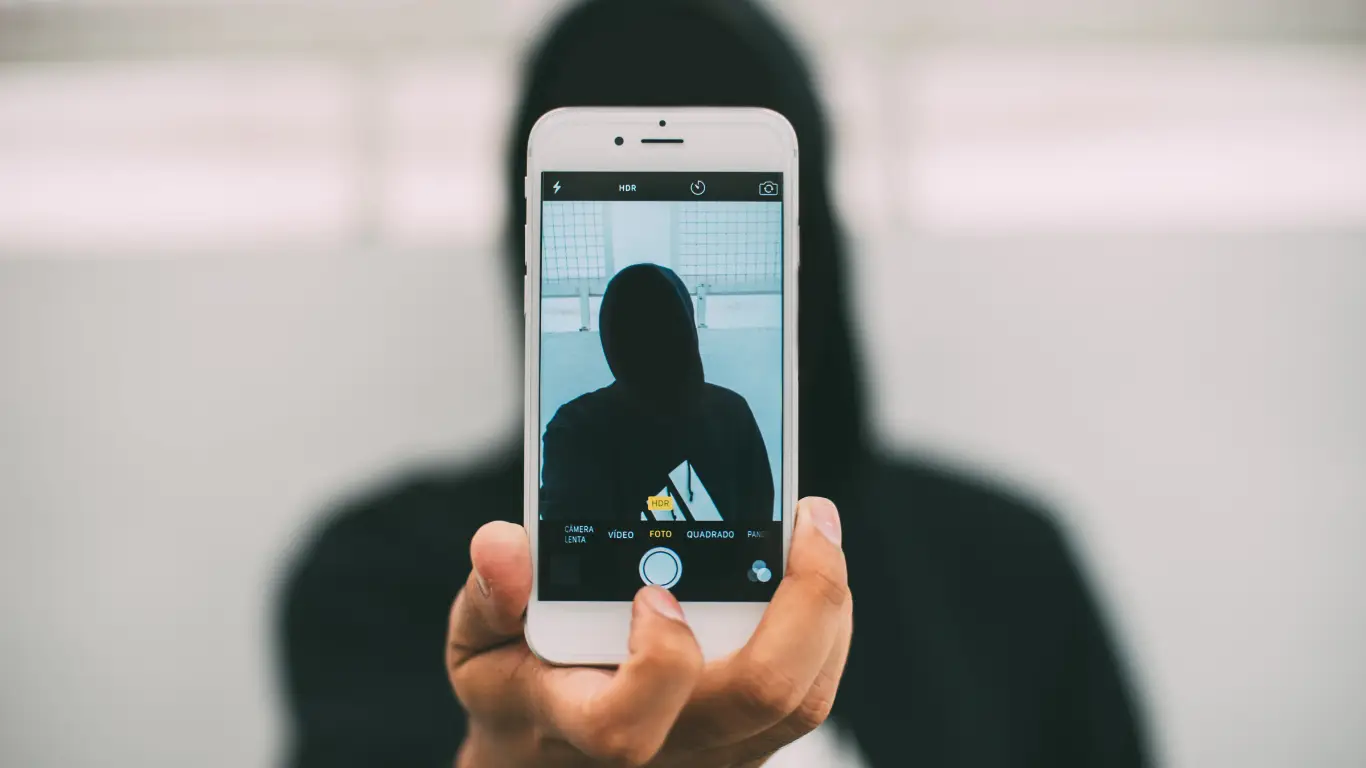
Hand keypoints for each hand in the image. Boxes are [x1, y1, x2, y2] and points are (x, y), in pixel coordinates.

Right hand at [446, 497, 851, 766]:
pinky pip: (809, 696)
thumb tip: (503, 546)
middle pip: (759, 700)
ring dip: (827, 610)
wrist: (548, 760)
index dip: (657, 659)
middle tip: (806, 518)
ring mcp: (715, 751)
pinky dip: (825, 630)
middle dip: (803, 603)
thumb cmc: (516, 694)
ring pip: (802, 701)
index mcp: (580, 723)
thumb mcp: (477, 645)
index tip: (651, 592)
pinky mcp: (747, 743)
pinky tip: (809, 574)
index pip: (628, 724)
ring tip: (815, 531)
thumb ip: (487, 597)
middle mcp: (664, 748)